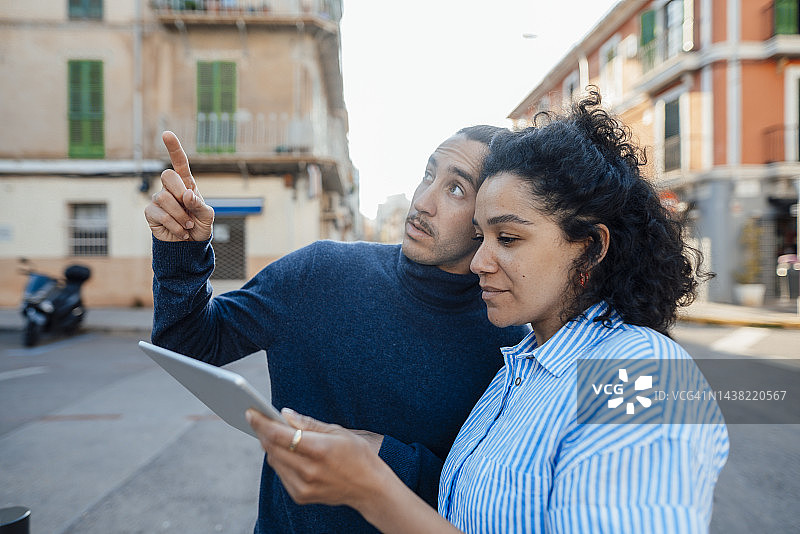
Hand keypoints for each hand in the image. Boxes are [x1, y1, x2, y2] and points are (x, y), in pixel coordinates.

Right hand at [144, 131, 214, 241]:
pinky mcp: (150, 213)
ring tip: (188, 225)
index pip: (179, 163)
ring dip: (180, 216)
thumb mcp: (207, 216)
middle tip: (190, 209)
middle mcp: (170, 188)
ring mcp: (158, 199)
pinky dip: (175, 226)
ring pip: (164, 197)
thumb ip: (200, 204)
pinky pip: (160, 214)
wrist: (189, 246)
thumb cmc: (200, 226)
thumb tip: (187, 195)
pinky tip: (180, 232)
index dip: (173, 148)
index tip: (166, 134)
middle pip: (167, 175)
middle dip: (180, 192)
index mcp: (186, 184)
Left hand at [247, 408, 391, 508]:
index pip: (279, 435)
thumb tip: (283, 413)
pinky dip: (280, 460)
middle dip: (262, 431)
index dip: (262, 422)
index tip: (250, 411)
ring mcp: (303, 486)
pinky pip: (281, 473)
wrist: (369, 488)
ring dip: (270, 445)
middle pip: (272, 448)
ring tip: (270, 431)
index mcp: (319, 450)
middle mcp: (308, 471)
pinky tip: (285, 450)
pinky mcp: (300, 496)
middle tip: (258, 418)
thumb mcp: (338, 431)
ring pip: (273, 461)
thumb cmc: (357, 455)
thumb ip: (308, 423)